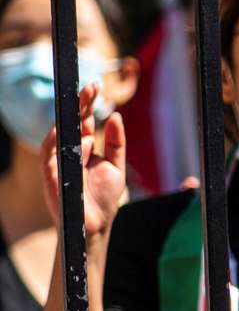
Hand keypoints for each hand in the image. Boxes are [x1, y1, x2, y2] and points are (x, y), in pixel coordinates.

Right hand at [40, 83, 126, 245]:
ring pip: (59, 136)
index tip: (95, 86)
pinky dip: (59, 145)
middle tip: (89, 88)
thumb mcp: (116, 165)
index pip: (84, 120)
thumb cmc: (104, 196)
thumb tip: (116, 115)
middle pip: (71, 124)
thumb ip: (117, 142)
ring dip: (72, 123)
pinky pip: (49, 157)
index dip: (88, 104)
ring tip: (86, 110)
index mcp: (83, 148)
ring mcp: (57, 163)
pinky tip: (75, 137)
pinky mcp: (50, 176)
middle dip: (79, 105)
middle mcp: (68, 152)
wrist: (96, 224)